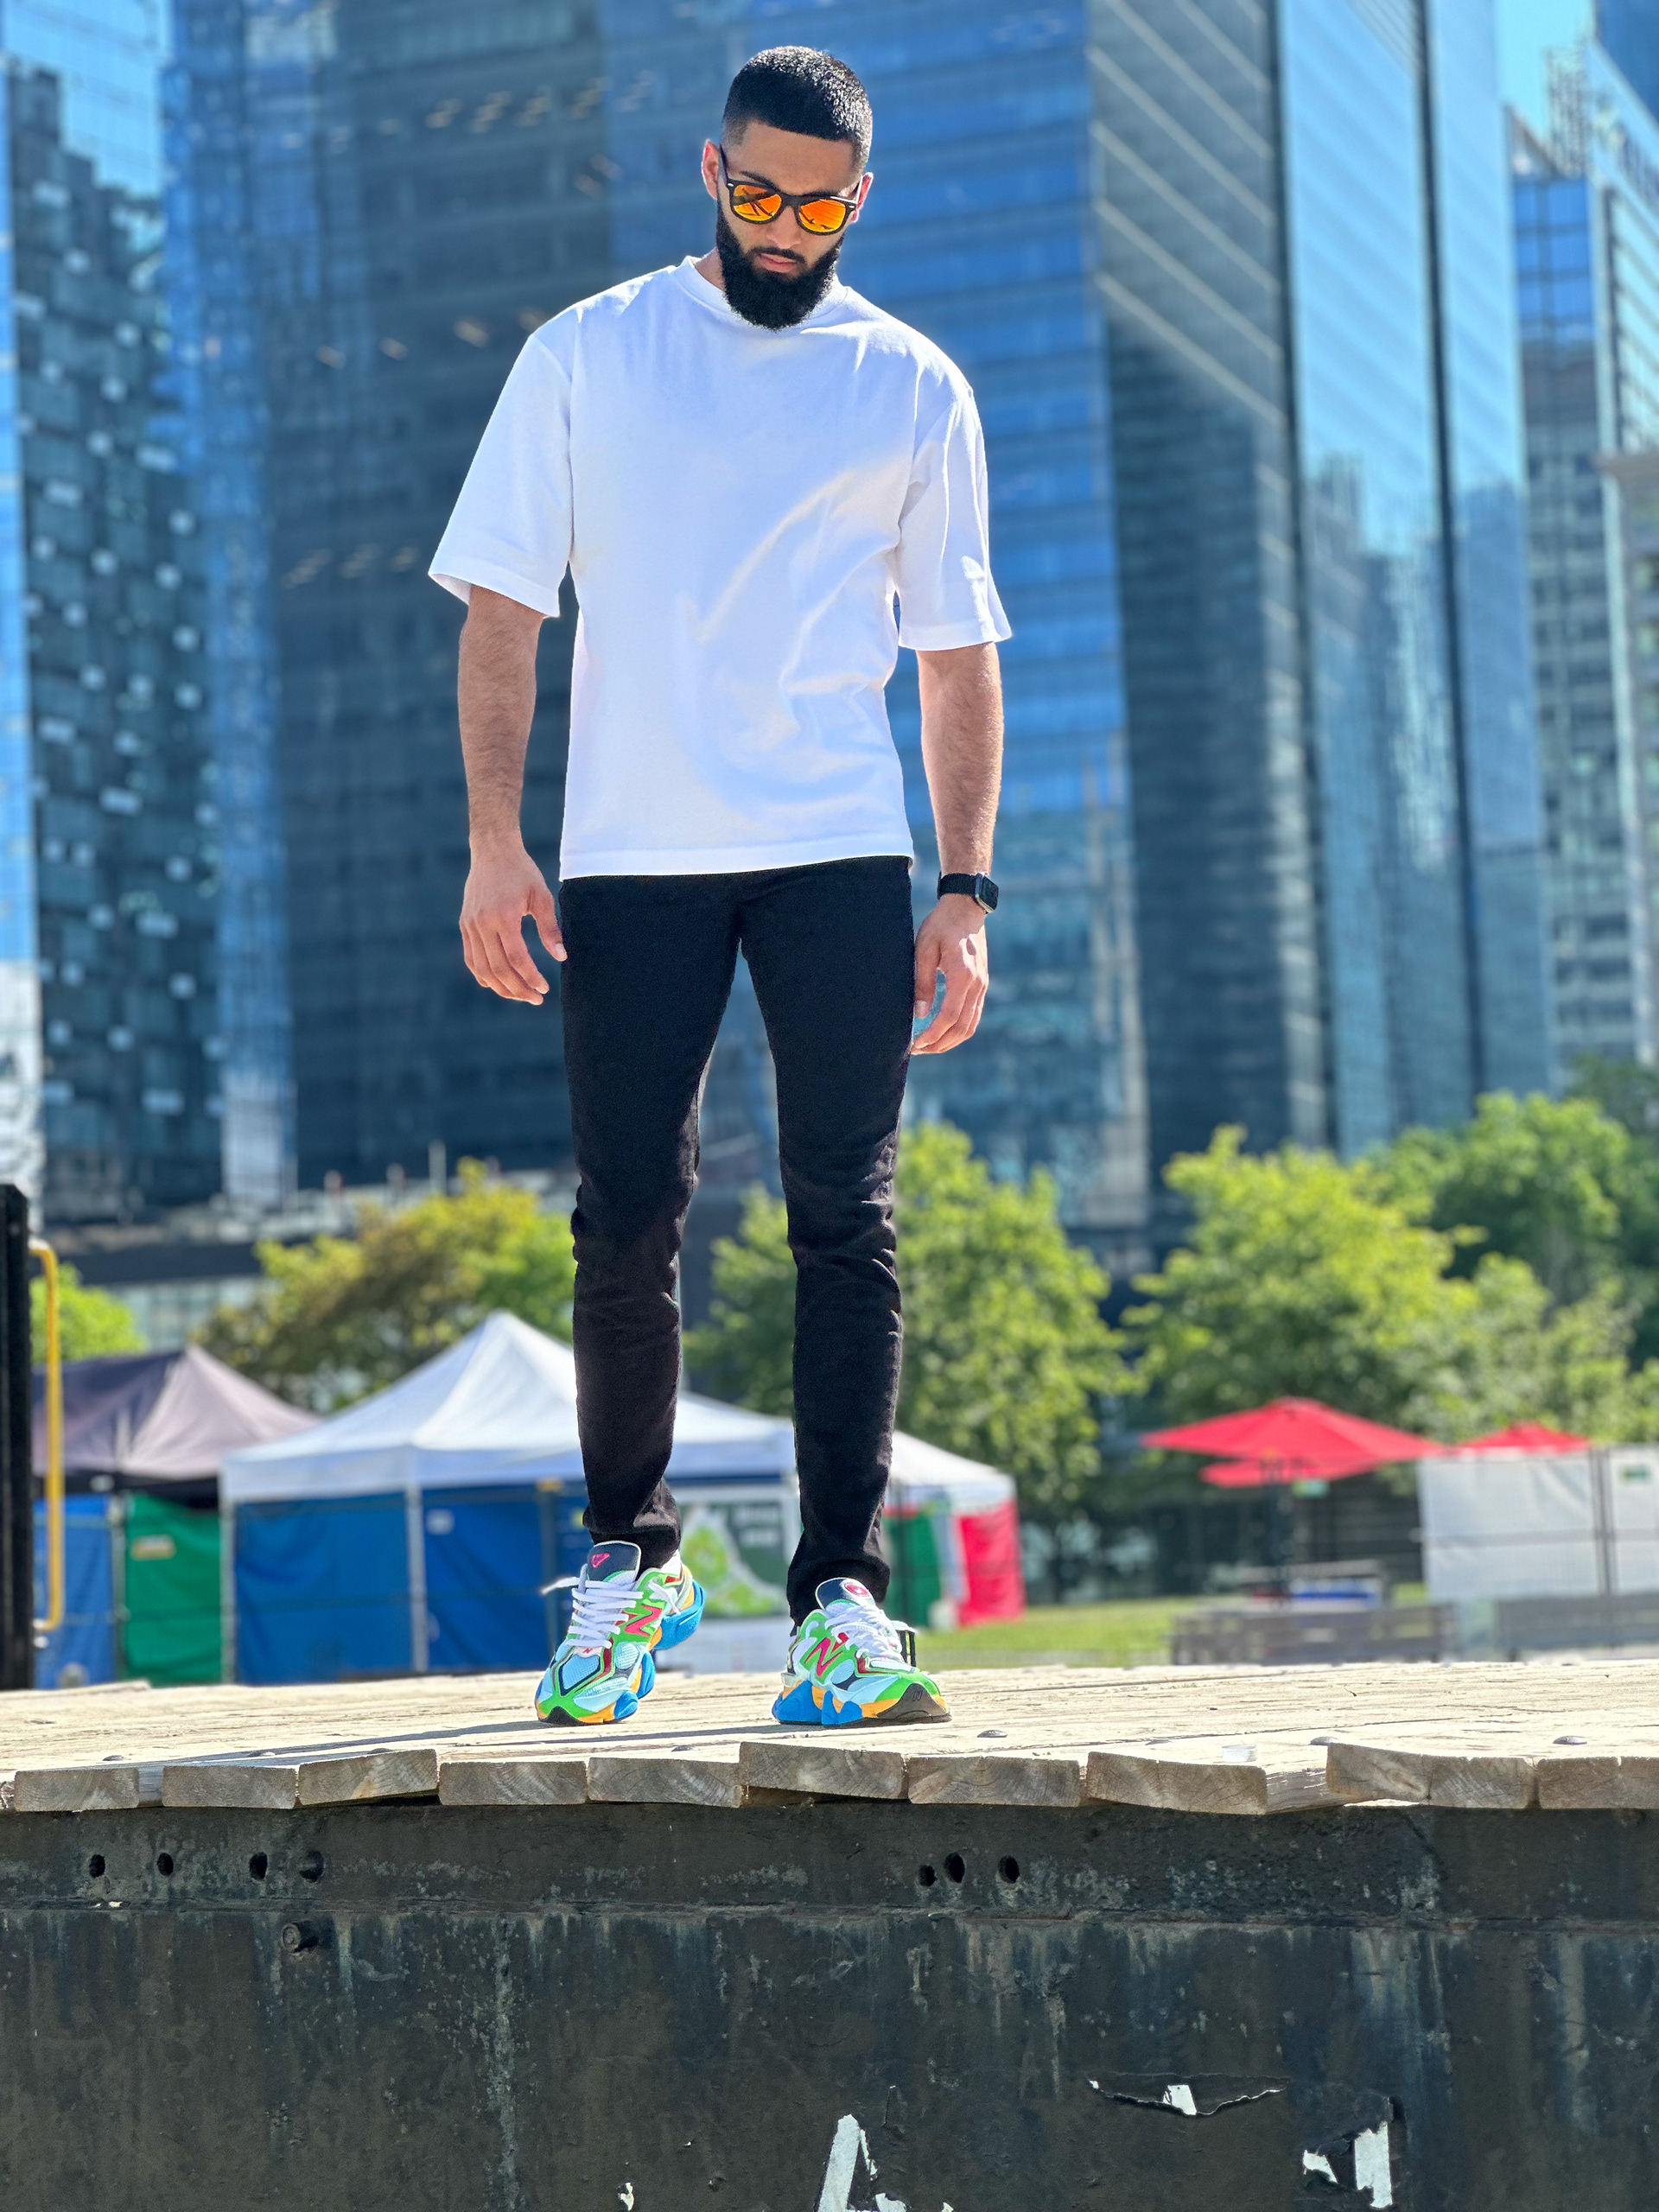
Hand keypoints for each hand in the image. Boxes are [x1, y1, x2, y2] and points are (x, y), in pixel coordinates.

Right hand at [460, 839, 563, 1001]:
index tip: (544, 988)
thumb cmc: (522, 872)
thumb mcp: (542, 896)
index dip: (531, 977)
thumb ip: (550, 928)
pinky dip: (483, 975)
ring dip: (501, 987)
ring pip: (482, 968)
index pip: (516, 958)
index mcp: (503, 916)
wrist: (493, 851)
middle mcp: (482, 923)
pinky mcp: (465, 925)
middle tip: (536, 998)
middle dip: (518, 989)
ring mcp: (470, 925)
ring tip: (520, 995)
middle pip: (498, 969)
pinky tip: (498, 984)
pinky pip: (471, 958)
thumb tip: (561, 956)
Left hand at [911, 894, 987, 1054]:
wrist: (966, 908)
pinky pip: (973, 1016)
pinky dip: (958, 1030)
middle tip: (917, 1050)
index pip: (949, 1016)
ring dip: (950, 1041)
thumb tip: (920, 1014)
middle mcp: (977, 984)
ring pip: (970, 1026)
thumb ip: (922, 982)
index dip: (932, 1035)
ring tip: (928, 1046)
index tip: (915, 1044)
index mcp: (963, 975)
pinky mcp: (981, 985)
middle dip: (939, 1044)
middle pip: (962, 1027)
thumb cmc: (941, 925)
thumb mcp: (924, 949)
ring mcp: (982, 986)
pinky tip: (942, 1033)